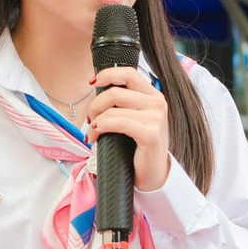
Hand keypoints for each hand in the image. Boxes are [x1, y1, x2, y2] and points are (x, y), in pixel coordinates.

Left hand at [88, 67, 171, 191]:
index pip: (128, 73)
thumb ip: (121, 103)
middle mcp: (157, 103)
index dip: (107, 74)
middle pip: (115, 92)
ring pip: (113, 109)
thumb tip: (96, 88)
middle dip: (95, 105)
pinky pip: (118, 122)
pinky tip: (95, 136)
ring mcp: (156, 118)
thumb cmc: (137, 147)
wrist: (152, 175)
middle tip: (90, 120)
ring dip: (95, 121)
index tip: (92, 84)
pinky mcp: (150, 134)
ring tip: (92, 134)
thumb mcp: (131, 118)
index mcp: (153, 95)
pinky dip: (101, 127)